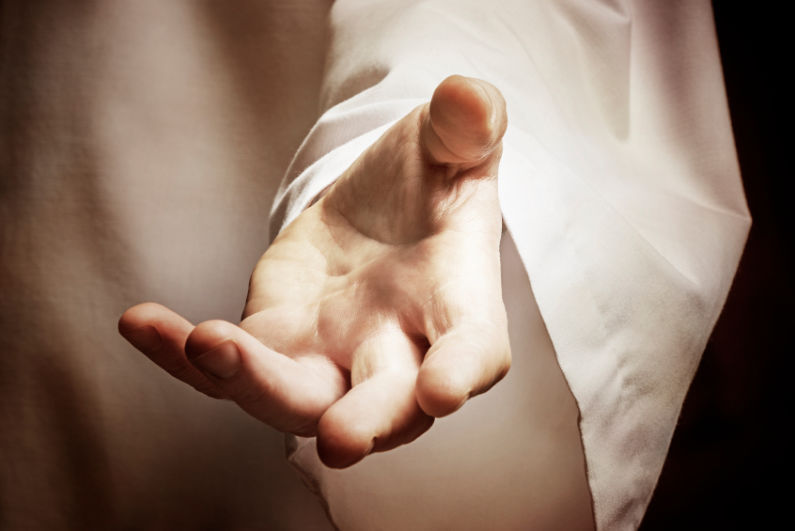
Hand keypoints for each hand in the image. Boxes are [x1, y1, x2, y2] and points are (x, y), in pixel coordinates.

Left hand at [119, 75, 510, 467]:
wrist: (384, 206)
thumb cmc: (431, 180)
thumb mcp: (453, 140)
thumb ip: (466, 125)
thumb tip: (468, 99)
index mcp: (458, 304)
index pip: (472, 349)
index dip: (460, 372)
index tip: (443, 391)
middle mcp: (398, 349)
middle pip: (384, 402)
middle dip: (365, 421)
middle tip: (340, 438)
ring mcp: (331, 355)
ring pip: (294, 396)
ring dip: (252, 383)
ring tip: (205, 343)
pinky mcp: (275, 341)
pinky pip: (225, 365)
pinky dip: (181, 355)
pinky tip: (142, 323)